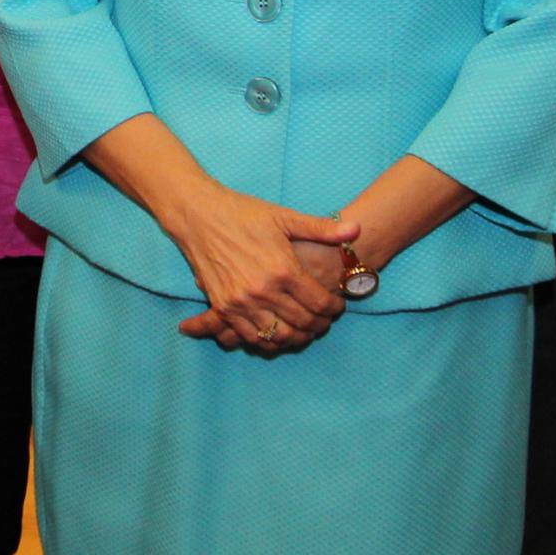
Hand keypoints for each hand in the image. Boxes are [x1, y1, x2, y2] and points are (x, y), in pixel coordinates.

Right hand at [187, 232, 361, 354]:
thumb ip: (322, 229)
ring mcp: (241, 302)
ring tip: (305, 330)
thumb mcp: (284, 217)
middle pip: (302, 322)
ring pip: (278, 336)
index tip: (338, 305)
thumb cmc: (243, 213)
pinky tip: (278, 334)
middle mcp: (263, 290)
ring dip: (297, 338)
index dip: (334, 308)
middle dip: (320, 325)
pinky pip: (250, 337)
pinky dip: (268, 341)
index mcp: (283, 269)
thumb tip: (357, 229)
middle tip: (326, 321)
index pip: (319, 303)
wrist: (199, 216)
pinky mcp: (223, 307)